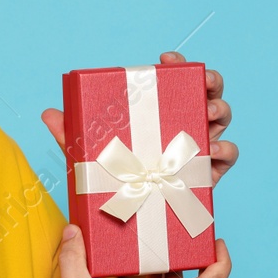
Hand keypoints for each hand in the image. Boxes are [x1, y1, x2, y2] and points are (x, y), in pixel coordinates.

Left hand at [40, 50, 237, 183]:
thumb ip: (72, 135)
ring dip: (220, 110)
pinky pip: (228, 155)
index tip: (166, 59)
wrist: (131, 218)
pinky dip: (225, 148)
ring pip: (221, 117)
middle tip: (203, 82)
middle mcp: (184, 122)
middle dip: (210, 81)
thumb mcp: (91, 157)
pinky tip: (212, 150)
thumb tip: (48, 113)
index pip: (174, 79)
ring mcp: (200, 145)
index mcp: (160, 112)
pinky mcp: (211, 171)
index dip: (176, 64)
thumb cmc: (114, 179)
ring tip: (207, 114)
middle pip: (207, 91)